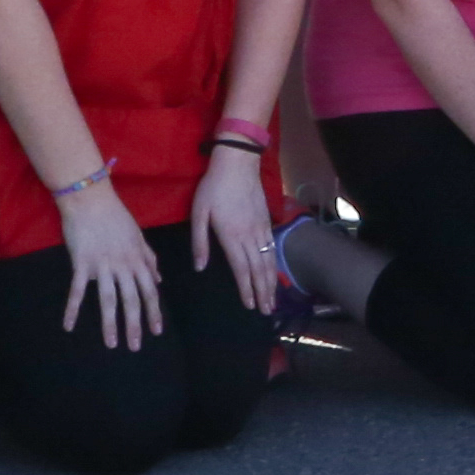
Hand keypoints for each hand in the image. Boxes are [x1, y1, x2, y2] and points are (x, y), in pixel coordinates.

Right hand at [57, 178, 164, 349]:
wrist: (91, 198)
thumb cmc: (115, 216)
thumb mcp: (138, 236)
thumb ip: (149, 259)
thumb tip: (159, 280)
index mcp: (138, 258)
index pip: (150, 290)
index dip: (154, 311)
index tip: (156, 331)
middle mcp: (123, 264)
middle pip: (132, 299)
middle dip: (135, 324)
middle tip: (136, 346)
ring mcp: (103, 265)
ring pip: (108, 299)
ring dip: (111, 324)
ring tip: (112, 344)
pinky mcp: (82, 263)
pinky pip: (78, 290)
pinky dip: (73, 309)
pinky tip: (69, 326)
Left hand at [191, 142, 281, 313]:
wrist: (238, 163)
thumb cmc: (214, 187)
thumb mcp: (199, 213)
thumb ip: (200, 242)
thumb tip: (199, 267)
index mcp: (232, 236)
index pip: (241, 269)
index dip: (246, 288)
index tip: (250, 305)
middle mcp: (250, 236)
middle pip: (259, 269)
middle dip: (263, 292)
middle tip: (267, 311)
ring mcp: (261, 228)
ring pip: (269, 260)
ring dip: (271, 282)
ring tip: (273, 299)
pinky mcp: (266, 220)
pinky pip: (272, 248)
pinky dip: (274, 264)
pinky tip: (275, 273)